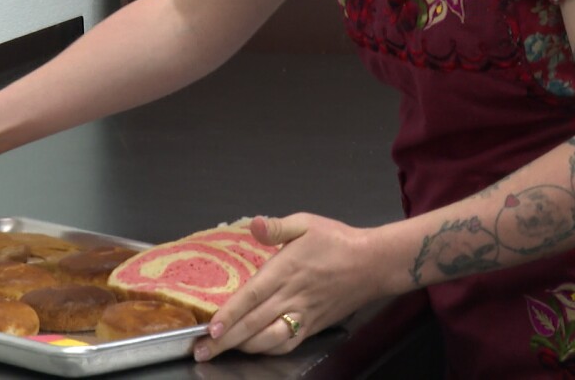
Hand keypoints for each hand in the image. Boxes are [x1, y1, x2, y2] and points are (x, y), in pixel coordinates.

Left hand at [192, 214, 385, 361]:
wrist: (373, 263)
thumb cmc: (336, 240)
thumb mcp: (306, 222)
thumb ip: (277, 227)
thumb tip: (255, 224)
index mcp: (286, 270)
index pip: (252, 296)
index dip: (230, 314)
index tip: (211, 327)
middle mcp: (293, 296)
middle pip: (254, 323)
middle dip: (225, 340)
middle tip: (201, 350)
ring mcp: (304, 314)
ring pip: (269, 339)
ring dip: (243, 348)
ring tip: (219, 351)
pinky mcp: (314, 325)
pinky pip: (288, 344)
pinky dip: (268, 350)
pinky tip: (253, 349)